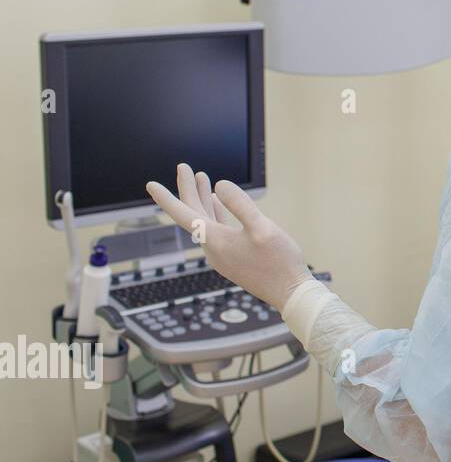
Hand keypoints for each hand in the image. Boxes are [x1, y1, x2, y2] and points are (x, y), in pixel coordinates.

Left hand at [145, 164, 313, 309]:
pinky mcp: (231, 258)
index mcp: (216, 240)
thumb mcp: (262, 228)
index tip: (151, 185)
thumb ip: (240, 204)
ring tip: (203, 179)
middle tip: (185, 168)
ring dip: (202, 200)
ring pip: (203, 222)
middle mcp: (213, 249)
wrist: (290, 293)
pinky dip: (213, 214)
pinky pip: (214, 231)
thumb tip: (221, 185)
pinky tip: (217, 205)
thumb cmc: (280, 262)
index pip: (182, 214)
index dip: (166, 198)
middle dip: (188, 190)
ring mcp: (221, 255)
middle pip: (192, 215)